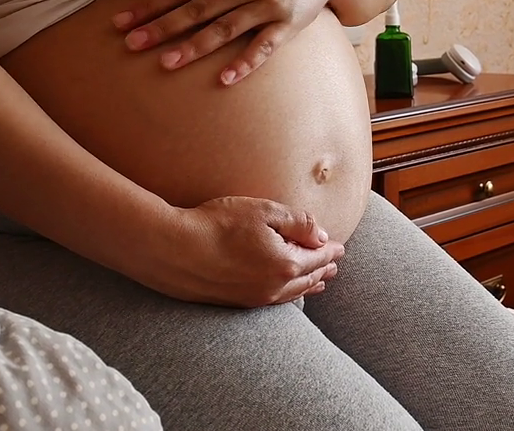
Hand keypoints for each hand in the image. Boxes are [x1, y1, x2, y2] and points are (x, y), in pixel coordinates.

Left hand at [112, 0, 344, 83]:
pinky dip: (245, 63)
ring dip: (194, 46)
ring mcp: (268, 5)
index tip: (124, 21)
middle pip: (198, 8)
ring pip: (225, 29)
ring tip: (166, 63)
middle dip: (162, 27)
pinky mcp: (289, 24)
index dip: (152, 4)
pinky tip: (224, 79)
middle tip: (131, 44)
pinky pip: (264, 47)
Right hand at [130, 195, 343, 306]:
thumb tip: (322, 235)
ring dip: (308, 285)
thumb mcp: (264, 212)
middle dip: (323, 270)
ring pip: (291, 293)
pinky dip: (288, 295)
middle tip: (334, 264)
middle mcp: (274, 287)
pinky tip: (284, 293)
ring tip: (319, 282)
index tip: (340, 247)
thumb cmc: (217, 224)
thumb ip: (298, 223)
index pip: (318, 257)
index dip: (330, 250)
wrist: (173, 250)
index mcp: (286, 263)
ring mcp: (255, 298)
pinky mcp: (236, 302)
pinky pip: (273, 301)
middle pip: (308, 278)